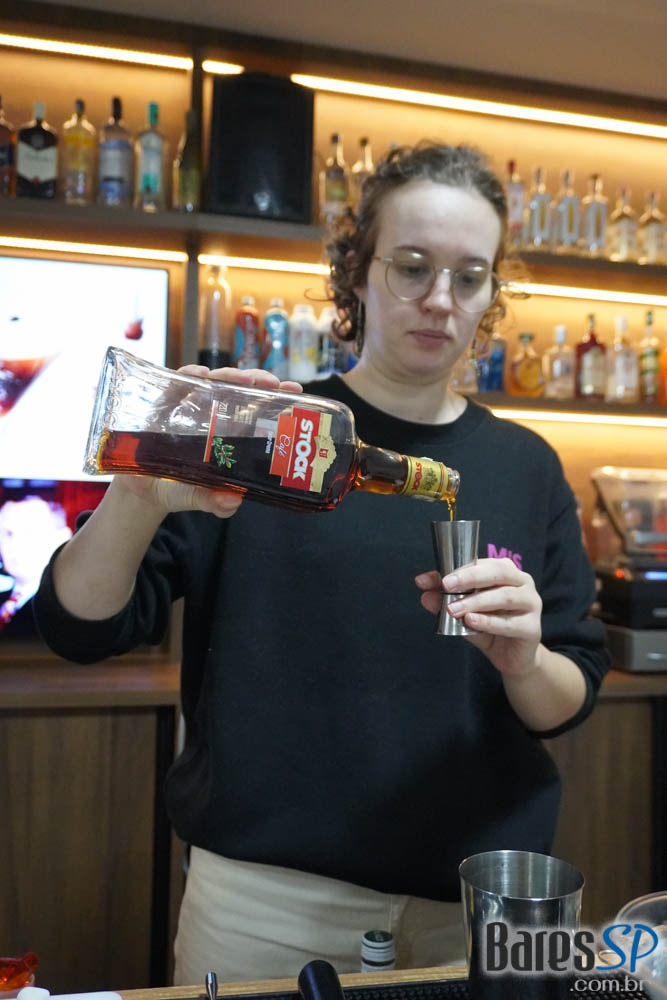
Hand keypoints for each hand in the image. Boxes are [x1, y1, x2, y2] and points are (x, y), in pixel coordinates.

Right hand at [114, 366, 302, 518]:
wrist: (143, 491)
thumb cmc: (179, 488)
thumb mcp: (200, 497)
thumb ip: (216, 502)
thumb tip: (233, 502)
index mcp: (228, 431)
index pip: (256, 407)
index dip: (276, 396)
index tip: (295, 391)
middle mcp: (212, 413)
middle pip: (238, 388)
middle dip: (256, 380)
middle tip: (271, 382)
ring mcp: (188, 405)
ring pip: (212, 381)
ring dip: (228, 375)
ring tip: (242, 377)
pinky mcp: (163, 402)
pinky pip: (176, 382)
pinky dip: (189, 375)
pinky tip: (200, 375)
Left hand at [415, 557, 542, 676]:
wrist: (511, 657)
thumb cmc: (489, 627)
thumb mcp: (464, 612)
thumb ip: (446, 601)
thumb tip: (424, 593)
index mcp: (506, 572)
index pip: (482, 564)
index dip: (458, 569)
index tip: (436, 579)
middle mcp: (523, 583)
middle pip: (498, 572)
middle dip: (470, 577)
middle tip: (446, 585)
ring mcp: (532, 604)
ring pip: (505, 596)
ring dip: (476, 602)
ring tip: (454, 609)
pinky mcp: (533, 627)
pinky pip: (509, 623)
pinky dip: (488, 621)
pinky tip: (471, 621)